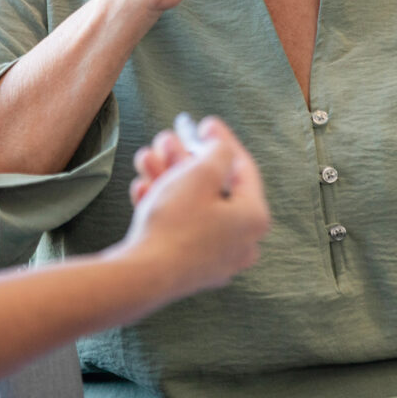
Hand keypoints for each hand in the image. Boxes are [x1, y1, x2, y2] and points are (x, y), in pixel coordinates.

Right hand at [124, 117, 270, 298]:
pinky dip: (163, 205)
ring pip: (193, 205)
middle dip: (185, 159)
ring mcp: (216, 257)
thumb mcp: (200, 174)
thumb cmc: (177, 222)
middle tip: (167, 139)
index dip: (222, 140)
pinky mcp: (191, 267)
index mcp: (254, 217)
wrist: (145, 275)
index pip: (242, 168)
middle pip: (214, 187)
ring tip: (146, 158)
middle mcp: (242, 240)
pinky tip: (142, 188)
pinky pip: (181, 226)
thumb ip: (218, 152)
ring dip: (169, 178)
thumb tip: (221, 148)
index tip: (204, 122)